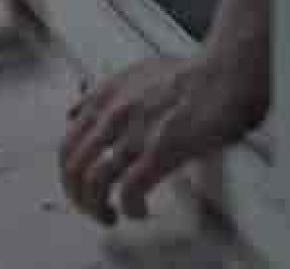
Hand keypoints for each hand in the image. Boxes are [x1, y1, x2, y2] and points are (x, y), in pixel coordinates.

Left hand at [60, 54, 268, 225]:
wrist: (223, 74)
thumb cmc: (188, 74)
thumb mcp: (133, 73)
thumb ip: (102, 94)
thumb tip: (74, 112)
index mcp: (104, 98)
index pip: (66, 144)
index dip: (68, 173)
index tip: (78, 186)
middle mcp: (112, 115)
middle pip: (73, 167)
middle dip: (77, 196)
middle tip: (90, 208)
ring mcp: (134, 134)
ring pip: (94, 182)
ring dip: (97, 207)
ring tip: (110, 216)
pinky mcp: (160, 151)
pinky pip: (129, 191)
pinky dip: (129, 208)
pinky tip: (138, 211)